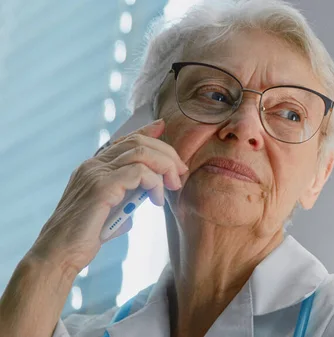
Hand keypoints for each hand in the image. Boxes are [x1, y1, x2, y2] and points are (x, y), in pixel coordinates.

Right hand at [29, 118, 187, 275]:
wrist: (59, 254)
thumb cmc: (82, 238)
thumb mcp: (108, 214)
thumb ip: (123, 203)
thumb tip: (138, 204)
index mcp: (93, 167)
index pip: (124, 140)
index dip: (146, 131)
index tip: (163, 128)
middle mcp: (93, 165)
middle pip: (138, 142)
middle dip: (166, 154)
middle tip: (180, 172)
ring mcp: (96, 173)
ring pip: (141, 152)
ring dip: (165, 166)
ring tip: (173, 186)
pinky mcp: (101, 187)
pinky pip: (139, 172)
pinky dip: (155, 183)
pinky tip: (157, 200)